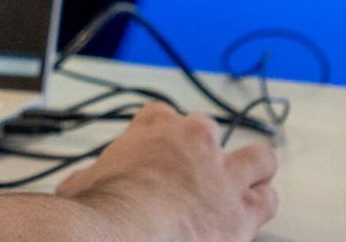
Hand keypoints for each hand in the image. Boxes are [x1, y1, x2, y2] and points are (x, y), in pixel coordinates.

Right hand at [54, 105, 277, 241]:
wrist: (122, 233)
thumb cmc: (100, 210)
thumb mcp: (81, 182)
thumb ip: (91, 176)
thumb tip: (78, 187)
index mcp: (152, 129)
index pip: (160, 114)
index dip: (160, 132)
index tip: (156, 151)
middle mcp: (194, 142)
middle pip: (210, 129)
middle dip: (206, 148)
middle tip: (197, 170)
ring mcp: (222, 175)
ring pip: (258, 158)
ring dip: (253, 170)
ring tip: (246, 185)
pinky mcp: (241, 210)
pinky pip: (267, 200)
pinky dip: (260, 206)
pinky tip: (250, 216)